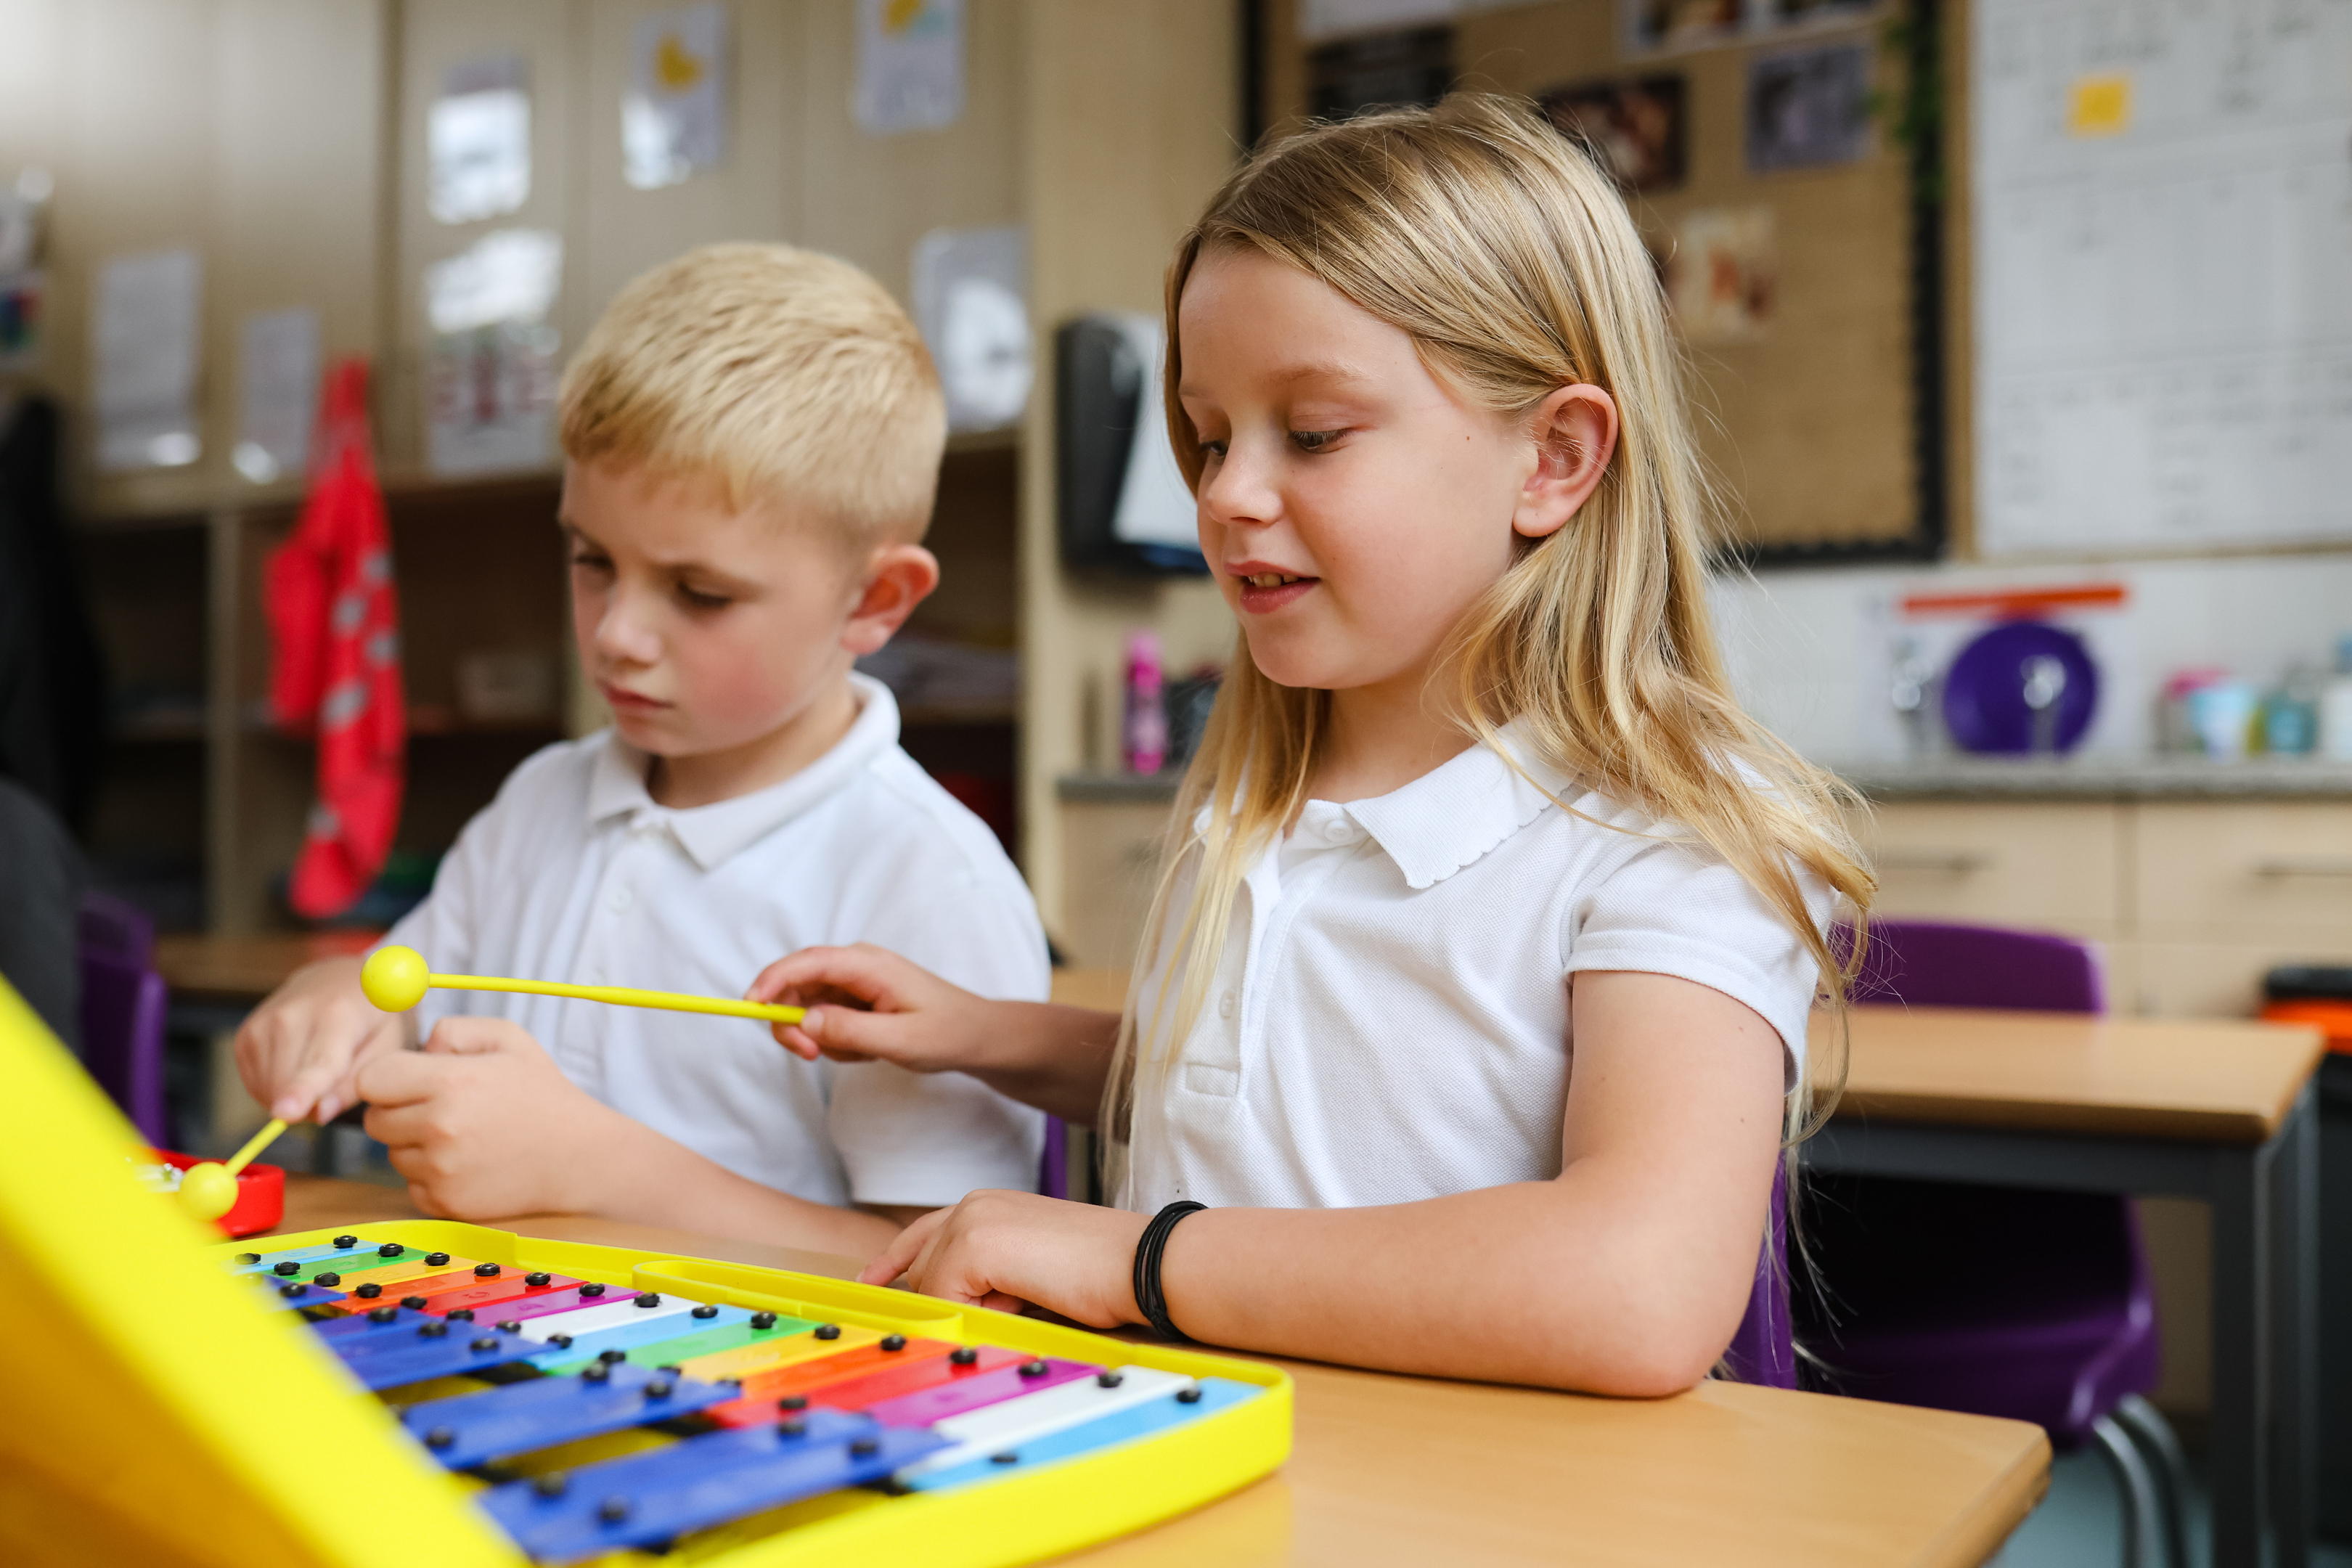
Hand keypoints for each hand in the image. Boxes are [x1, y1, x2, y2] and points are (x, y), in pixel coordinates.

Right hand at [234, 956, 409, 1125]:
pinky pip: (254, 1084)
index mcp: (337, 1016)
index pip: (318, 1063)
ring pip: (267, 1090)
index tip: (287, 1114)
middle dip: (308, 1104)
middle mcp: (291, 1016)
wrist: (336, 979)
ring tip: (317, 1068)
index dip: (301, 1091)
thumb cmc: (369, 1018)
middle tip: (334, 1084)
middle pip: (286, 1086)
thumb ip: (355, 1084)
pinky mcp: (244, 1036)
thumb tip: (319, 1114)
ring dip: (291, 1096)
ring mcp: (262, 1024)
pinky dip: (275, 1088)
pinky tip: (295, 1065)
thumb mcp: (385, 1048)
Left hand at [356, 1017, 620, 1219]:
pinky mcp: (444, 1202)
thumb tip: (415, 1051)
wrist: (580, 1157)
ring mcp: (440, 1170)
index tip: (409, 1081)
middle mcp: (438, 1128)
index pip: (370, 1080)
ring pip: (393, 1154)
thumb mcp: (508, 1039)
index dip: (387, 1078)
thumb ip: (452, 1031)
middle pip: (374, 1120)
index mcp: (450, 1082)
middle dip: (397, 1112)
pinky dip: (431, 1177)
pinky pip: (411, 1185)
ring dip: (416, 1146)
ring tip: (464, 1137)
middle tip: (438, 1109)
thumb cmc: (543, 1094)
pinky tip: (468, 1163)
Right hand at [746, 943, 993, 1072]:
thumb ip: (850, 1031)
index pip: (806, 963)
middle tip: (811, 1055)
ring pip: (806, 1009)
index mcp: (868, 964)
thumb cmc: (947, 1033)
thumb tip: (802, 1021)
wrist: (976, 1037)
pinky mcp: (854, 1000)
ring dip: (822, 1039)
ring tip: (865, 1052)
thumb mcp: (900, 1041)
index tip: (749, 1006)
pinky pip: (824, 1022)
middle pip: (795, 986)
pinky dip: (836, 1042)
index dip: (771, 981)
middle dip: (793, 1024)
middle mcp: (856, 966)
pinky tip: (869, 1049)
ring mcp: (853, 983)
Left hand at [857, 1189, 1148, 1327]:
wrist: (1141, 1262)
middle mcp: (972, 1206)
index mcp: (986, 1205)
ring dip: (975, 1310)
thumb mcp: (1027, 1271)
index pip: (920, 1238)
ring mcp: (971, 1221)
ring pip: (935, 1290)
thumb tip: (944, 1309)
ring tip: (1032, 1294)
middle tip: (1014, 1304)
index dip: (894, 1264)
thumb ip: (984, 1279)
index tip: (872, 1282)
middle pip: (921, 1272)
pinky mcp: (976, 1244)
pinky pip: (949, 1301)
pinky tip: (1025, 1297)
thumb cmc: (1098, 1273)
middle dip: (951, 1302)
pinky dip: (981, 1314)